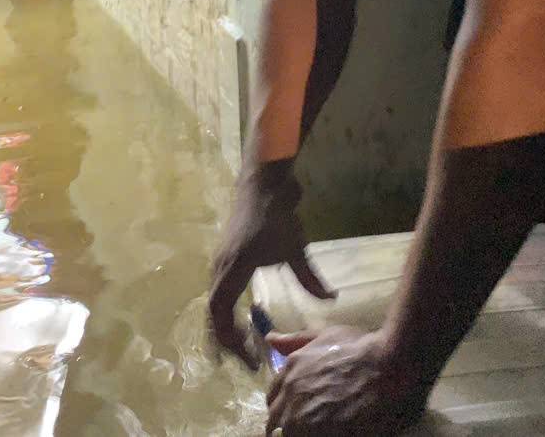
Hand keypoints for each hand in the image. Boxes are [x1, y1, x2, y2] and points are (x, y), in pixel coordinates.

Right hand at [208, 158, 334, 368]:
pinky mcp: (225, 258)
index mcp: (232, 268)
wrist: (261, 182)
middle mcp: (219, 268)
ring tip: (246, 347)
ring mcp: (219, 262)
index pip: (220, 312)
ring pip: (215, 303)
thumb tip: (331, 300)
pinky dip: (229, 312)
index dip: (231, 338)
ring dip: (228, 327)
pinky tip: (247, 321)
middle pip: (213, 313)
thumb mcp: (295, 247)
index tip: (250, 357)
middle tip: (248, 361)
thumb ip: (309, 276)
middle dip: (227, 341)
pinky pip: (220, 293)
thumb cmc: (275, 213)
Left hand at [265, 326, 427, 435]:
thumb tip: (270, 339)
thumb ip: (295, 340)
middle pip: (278, 425)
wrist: (389, 365)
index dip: (284, 410)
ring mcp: (307, 421)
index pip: (272, 402)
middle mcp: (292, 398)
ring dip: (302, 434)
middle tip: (312, 427)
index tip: (297, 415)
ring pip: (291, 436)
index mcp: (290, 373)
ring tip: (324, 430)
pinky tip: (337, 434)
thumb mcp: (324, 335)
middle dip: (290, 428)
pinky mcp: (326, 435)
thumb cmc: (361, 346)